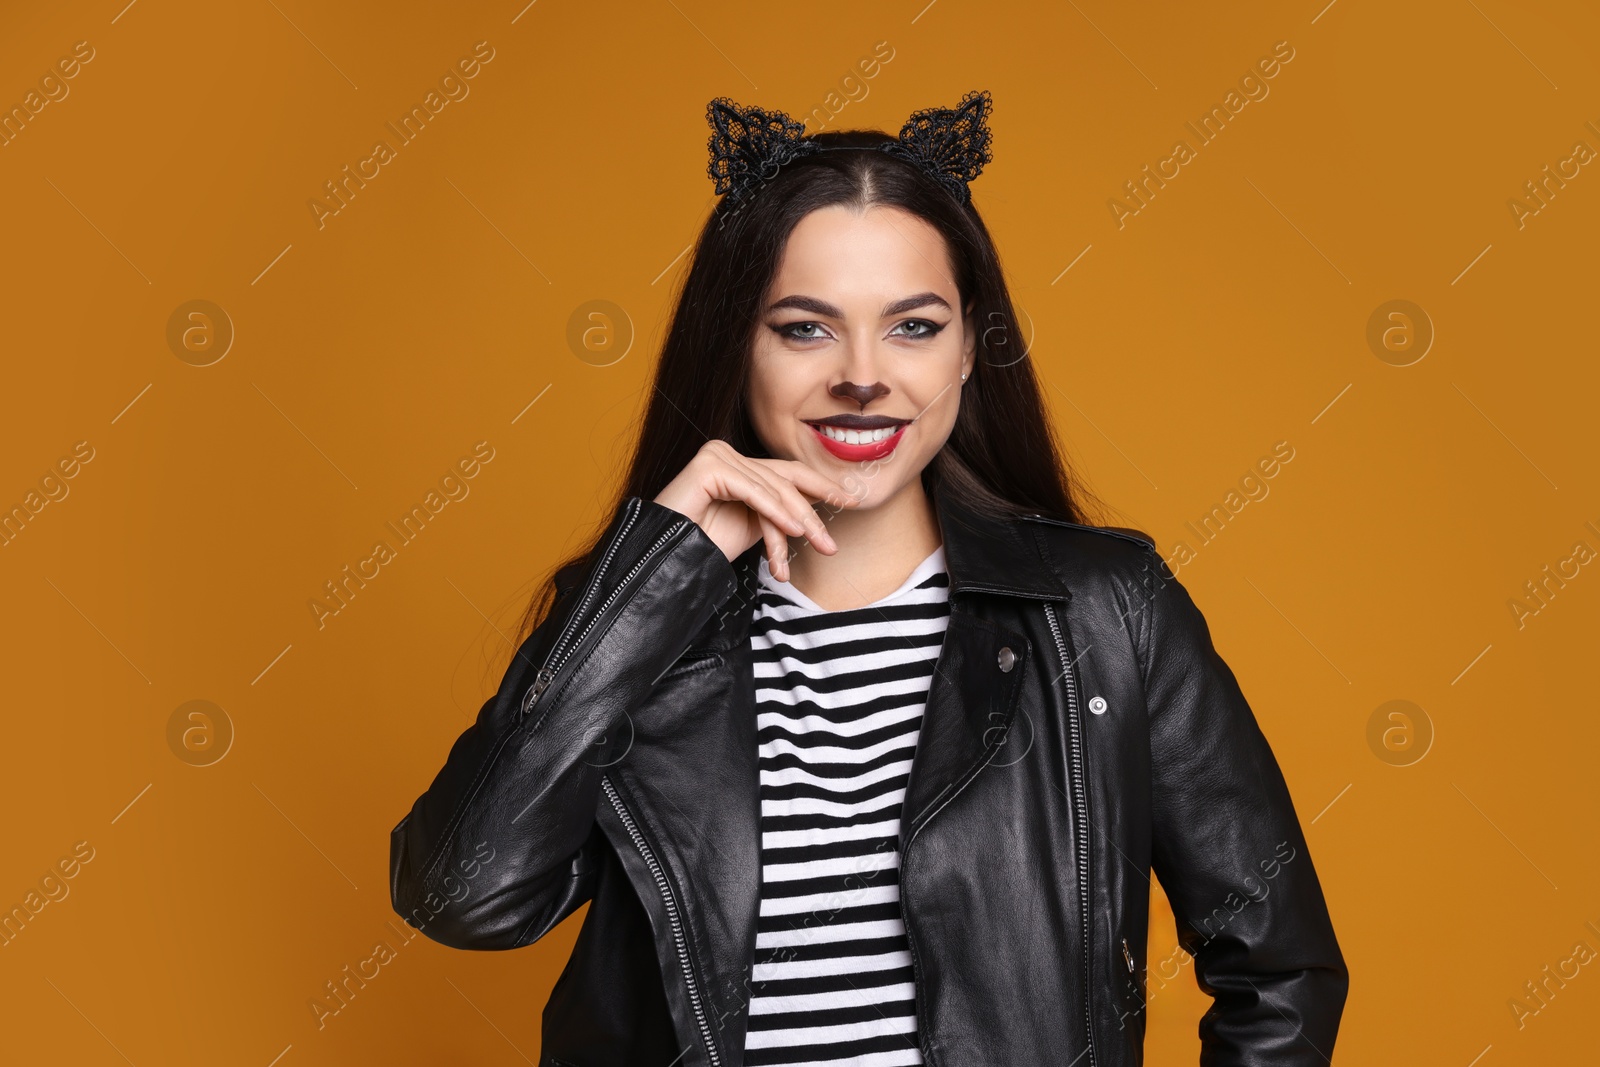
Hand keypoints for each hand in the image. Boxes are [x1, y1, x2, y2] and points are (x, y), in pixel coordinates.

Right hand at [653, 440, 858, 581]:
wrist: (668, 557)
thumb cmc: (706, 545)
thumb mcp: (754, 527)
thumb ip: (779, 511)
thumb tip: (815, 510)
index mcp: (739, 463)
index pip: (787, 472)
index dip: (821, 486)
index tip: (850, 500)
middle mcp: (728, 452)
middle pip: (783, 480)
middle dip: (814, 511)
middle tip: (834, 539)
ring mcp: (717, 455)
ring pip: (772, 489)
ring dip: (798, 522)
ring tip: (818, 544)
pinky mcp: (709, 465)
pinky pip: (753, 490)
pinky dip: (776, 511)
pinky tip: (793, 529)